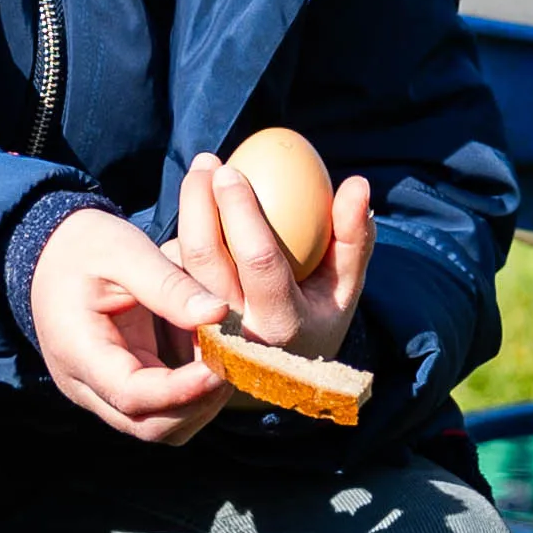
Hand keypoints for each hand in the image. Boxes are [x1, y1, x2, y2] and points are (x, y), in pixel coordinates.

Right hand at [26, 206, 236, 446]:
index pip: (132, 395)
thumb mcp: (124, 251)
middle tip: (234, 362)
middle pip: (148, 425)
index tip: (223, 364)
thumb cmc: (84, 247)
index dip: (183, 390)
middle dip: (198, 402)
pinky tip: (211, 361)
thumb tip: (220, 314)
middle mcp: (83, 385)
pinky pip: (160, 411)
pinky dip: (191, 396)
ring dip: (199, 404)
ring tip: (225, 360)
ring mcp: (99, 393)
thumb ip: (169, 285)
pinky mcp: (118, 390)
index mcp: (77, 350)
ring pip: (159, 428)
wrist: (50, 254)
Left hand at [162, 147, 373, 365]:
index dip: (240, 210)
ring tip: (200, 174)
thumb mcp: (347, 286)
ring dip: (186, 213)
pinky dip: (182, 236)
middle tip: (208, 162)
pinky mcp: (185, 326)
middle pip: (205, 256)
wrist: (284, 371)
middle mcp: (237, 332)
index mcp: (281, 324)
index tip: (232, 170)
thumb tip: (358, 185)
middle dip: (198, 200)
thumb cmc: (321, 313)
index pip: (257, 259)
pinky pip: (174, 272)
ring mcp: (205, 331)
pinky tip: (194, 208)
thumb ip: (354, 238)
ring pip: (182, 263)